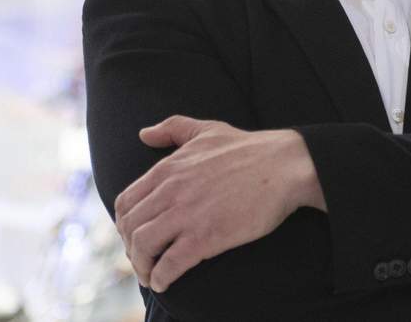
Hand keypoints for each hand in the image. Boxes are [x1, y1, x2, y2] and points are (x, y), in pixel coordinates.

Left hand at [113, 116, 325, 292]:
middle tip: (143, 260)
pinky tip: (164, 282)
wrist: (285, 165)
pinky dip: (160, 278)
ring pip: (143, 247)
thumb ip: (173, 128)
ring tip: (151, 275)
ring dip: (141, 266)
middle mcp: (171, 191)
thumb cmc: (250, 148)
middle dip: (131, 249)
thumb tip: (144, 134)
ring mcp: (187, 214)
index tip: (136, 236)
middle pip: (130, 228)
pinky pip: (170, 264)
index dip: (125, 224)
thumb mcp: (207, 129)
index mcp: (168, 169)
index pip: (126, 202)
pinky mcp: (207, 236)